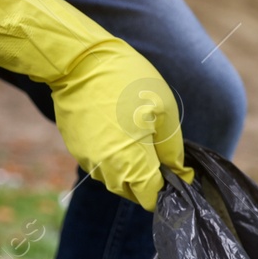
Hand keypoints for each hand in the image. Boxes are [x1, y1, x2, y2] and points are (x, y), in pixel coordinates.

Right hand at [0, 0, 190, 209]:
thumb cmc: (128, 81)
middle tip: (160, 154)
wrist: (79, 60)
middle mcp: (106, 168)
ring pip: (115, 180)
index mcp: (131, 163)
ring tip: (141, 141)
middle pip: (133, 192)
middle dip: (149, 182)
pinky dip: (114, 158)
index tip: (175, 171)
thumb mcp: (165, 112)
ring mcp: (87, 158)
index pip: (150, 198)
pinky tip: (121, 134)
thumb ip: (173, 149)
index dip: (166, 189)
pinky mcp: (76, 147)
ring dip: (131, 171)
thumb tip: (181, 173)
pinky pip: (100, 164)